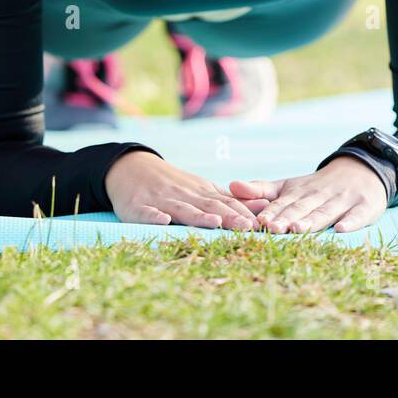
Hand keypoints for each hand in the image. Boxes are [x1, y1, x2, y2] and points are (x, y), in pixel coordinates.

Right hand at [105, 150, 270, 229]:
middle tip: (247, 228)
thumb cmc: (174, 186)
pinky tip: (162, 220)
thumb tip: (265, 205)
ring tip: (214, 223)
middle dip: (229, 217)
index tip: (262, 225)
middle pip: (208, 206)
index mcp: (201, 193)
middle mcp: (184, 195)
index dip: (243, 214)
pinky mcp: (137, 207)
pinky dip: (153, 216)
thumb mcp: (203, 190)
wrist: (132, 169)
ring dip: (197, 216)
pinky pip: (146, 212)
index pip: (226, 203)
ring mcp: (160, 200)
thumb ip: (231, 200)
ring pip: (181, 209)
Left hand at [227, 155, 388, 233]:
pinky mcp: (364, 207)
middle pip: (302, 208)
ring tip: (299, 229)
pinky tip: (341, 230)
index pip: (283, 203)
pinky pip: (357, 216)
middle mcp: (320, 195)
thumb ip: (261, 189)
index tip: (258, 221)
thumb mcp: (288, 185)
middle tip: (274, 229)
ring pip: (326, 212)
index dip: (272, 212)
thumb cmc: (316, 187)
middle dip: (288, 218)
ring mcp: (342, 200)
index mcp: (300, 191)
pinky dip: (350, 222)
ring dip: (312, 221)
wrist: (360, 172)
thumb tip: (231, 186)